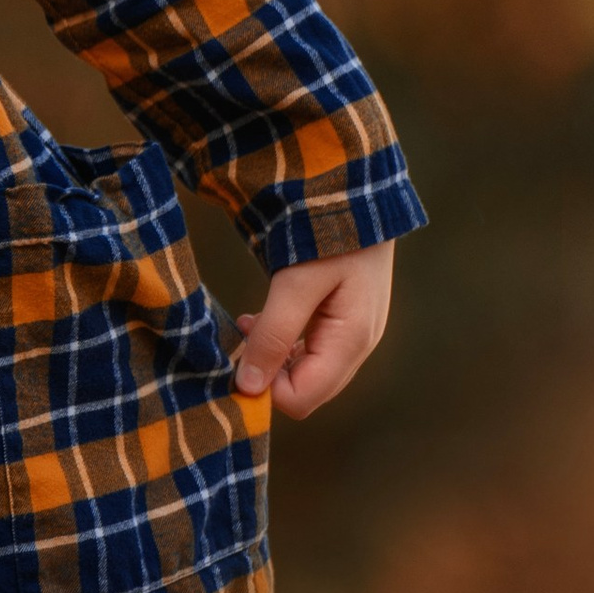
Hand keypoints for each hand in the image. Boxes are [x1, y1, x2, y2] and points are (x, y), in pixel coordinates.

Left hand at [233, 239, 395, 418]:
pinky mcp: (346, 321)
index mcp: (351, 342)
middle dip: (268, 374)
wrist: (356, 193)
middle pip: (307, 391)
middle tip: (240, 338)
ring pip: (307, 372)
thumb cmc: (328, 233)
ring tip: (249, 324)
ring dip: (273, 358)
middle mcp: (359, 347)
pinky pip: (311, 351)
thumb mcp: (295, 283)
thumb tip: (247, 387)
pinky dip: (283, 343)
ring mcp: (355, 334)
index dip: (265, 388)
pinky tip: (264, 319)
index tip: (234, 358)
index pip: (302, 398)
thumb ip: (273, 335)